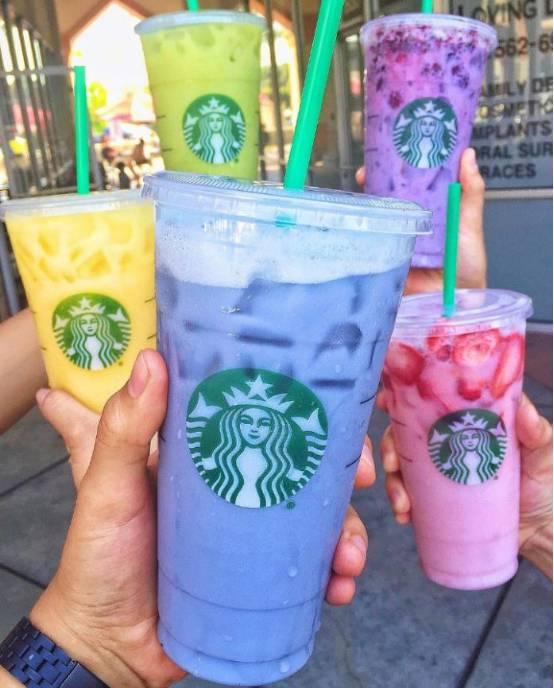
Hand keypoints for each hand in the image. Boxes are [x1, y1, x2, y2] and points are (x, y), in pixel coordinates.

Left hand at [32, 351, 373, 686]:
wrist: (108, 644)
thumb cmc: (99, 557)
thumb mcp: (107, 487)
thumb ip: (123, 429)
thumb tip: (151, 359)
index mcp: (205, 452)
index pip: (263, 415)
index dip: (304, 408)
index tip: (333, 413)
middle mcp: (237, 483)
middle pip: (304, 463)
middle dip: (342, 470)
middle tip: (364, 479)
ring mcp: (253, 530)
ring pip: (317, 515)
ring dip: (347, 529)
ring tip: (348, 556)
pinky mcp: (263, 574)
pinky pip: (311, 567)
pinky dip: (334, 573)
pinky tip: (339, 586)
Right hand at [356, 148, 486, 293]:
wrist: (457, 300)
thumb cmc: (467, 264)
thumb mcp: (470, 223)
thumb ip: (471, 192)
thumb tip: (468, 156)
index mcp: (427, 210)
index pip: (408, 185)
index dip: (395, 169)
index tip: (387, 154)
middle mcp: (408, 223)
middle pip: (384, 199)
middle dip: (371, 184)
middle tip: (364, 173)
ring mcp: (394, 241)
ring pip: (374, 220)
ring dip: (363, 207)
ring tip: (359, 196)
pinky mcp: (384, 261)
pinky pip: (370, 246)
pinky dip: (361, 236)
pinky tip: (356, 225)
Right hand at [379, 393, 552, 578]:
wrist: (543, 529)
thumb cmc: (544, 482)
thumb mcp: (542, 452)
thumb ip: (536, 431)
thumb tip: (523, 413)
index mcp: (462, 421)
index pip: (426, 402)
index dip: (401, 399)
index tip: (385, 402)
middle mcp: (444, 441)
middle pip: (403, 434)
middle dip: (388, 447)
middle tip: (390, 464)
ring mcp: (438, 471)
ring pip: (401, 466)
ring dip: (392, 482)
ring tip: (402, 503)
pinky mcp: (436, 499)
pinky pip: (408, 495)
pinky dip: (400, 503)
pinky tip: (404, 515)